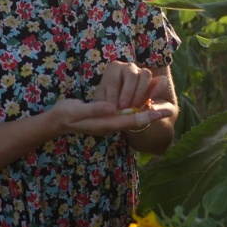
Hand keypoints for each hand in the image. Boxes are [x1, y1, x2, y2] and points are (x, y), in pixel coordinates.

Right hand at [48, 97, 173, 137]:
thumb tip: (113, 107)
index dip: (150, 116)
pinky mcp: (107, 118)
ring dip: (146, 111)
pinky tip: (141, 102)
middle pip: (137, 119)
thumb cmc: (66, 115)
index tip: (164, 111)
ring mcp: (109, 122)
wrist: (56, 122)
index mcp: (107, 123)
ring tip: (160, 104)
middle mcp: (111, 124)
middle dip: (153, 114)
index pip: (133, 120)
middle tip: (169, 108)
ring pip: (132, 117)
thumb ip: (95, 109)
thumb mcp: (77, 111)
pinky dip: (136, 109)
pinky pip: (126, 114)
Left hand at [94, 60, 158, 110]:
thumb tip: (106, 107)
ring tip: (135, 107)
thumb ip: (103, 106)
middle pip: (131, 74)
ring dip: (140, 91)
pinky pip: (162, 81)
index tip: (113, 107)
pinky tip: (151, 101)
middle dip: (127, 92)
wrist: (126, 112)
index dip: (113, 93)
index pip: (113, 77)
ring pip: (146, 74)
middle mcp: (129, 67)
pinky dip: (158, 90)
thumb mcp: (104, 106)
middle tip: (124, 107)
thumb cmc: (110, 106)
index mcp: (114, 70)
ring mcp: (143, 73)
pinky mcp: (157, 81)